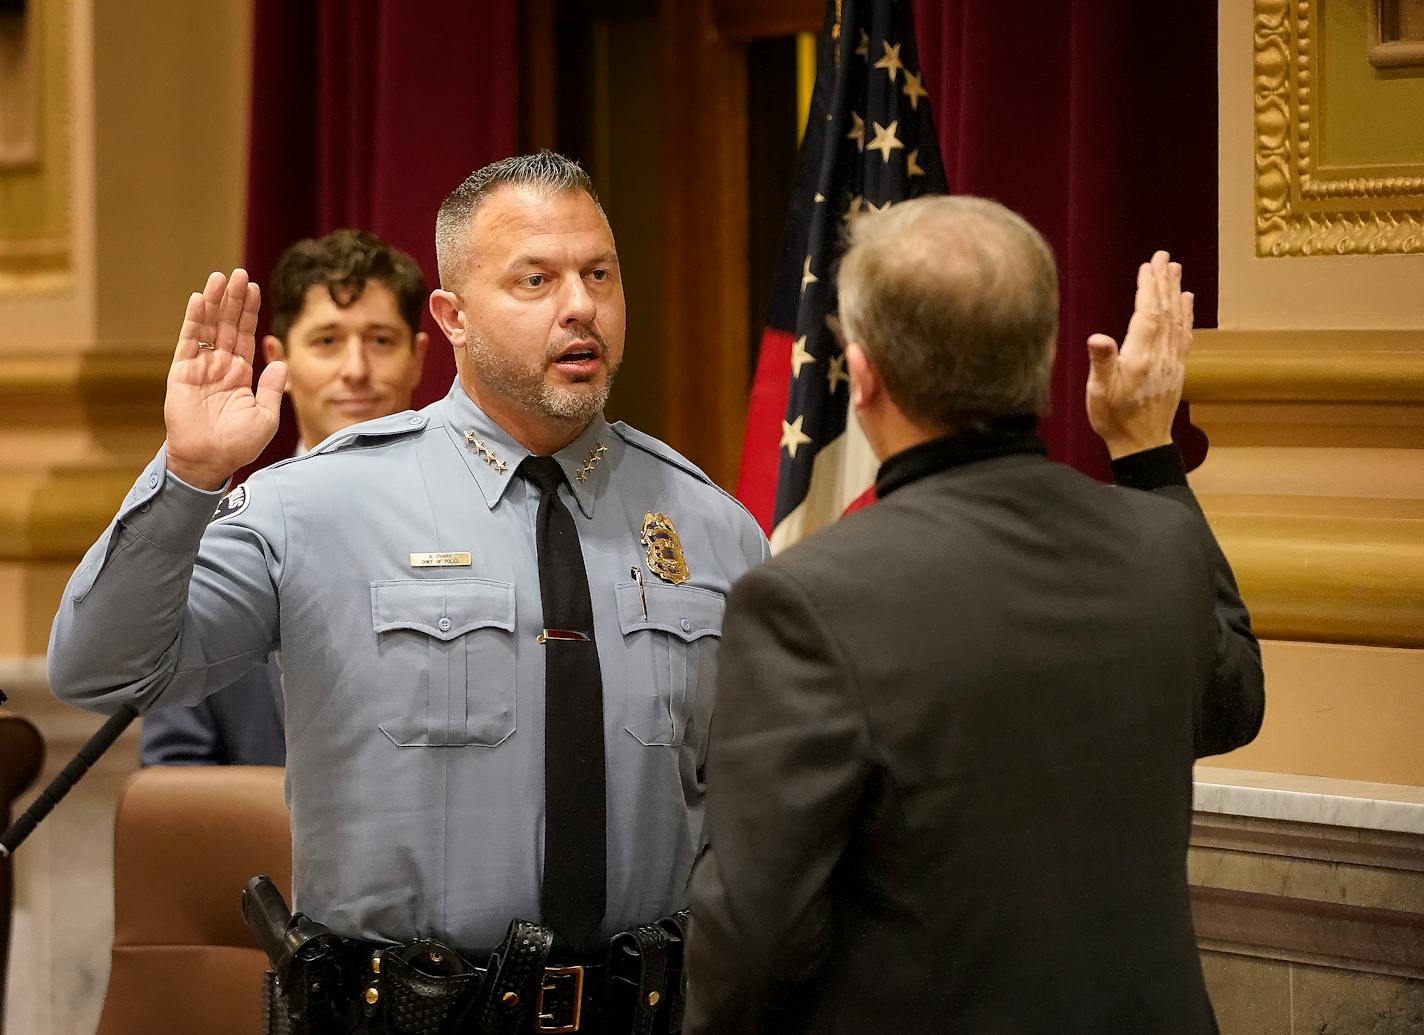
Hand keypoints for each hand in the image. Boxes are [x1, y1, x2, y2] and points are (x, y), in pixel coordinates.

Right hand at [163, 270, 287, 489]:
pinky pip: (188, 341)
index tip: (254, 288)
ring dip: (213, 302)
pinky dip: (193, 320)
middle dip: (233, 300)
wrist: (209, 460)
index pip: (245, 335)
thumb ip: (273, 388)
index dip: (249, 312)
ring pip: (207, 327)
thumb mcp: (266, 416)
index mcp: (240, 374)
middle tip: (238, 273)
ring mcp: (200, 367)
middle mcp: (220, 366)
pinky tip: (199, 299)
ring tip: (220, 277)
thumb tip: (281, 362)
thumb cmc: (238, 445)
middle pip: (227, 324)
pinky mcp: (182, 372)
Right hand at [1085, 250, 1193, 459]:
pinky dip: (1186, 314)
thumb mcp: (1098, 392)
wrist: (1141, 444)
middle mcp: (1161, 355)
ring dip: (1176, 291)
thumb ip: (1101, 362)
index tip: (1148, 265)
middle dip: (1164, 281)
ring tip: (1175, 269)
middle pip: (1165, 310)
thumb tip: (1097, 337)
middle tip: (1164, 256)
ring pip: (1177, 319)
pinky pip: (1184, 334)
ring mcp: (1171, 361)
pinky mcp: (1176, 369)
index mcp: (1140, 357)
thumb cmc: (1114, 418)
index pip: (1147, 314)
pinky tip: (1187, 300)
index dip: (1148, 288)